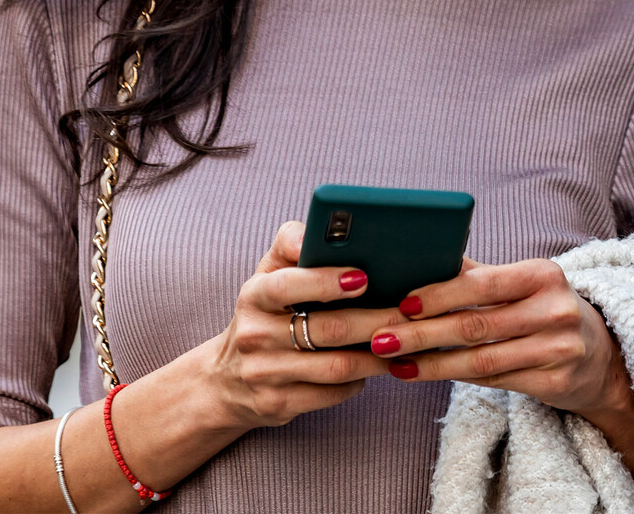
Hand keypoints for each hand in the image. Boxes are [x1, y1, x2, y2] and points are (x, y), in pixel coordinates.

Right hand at [206, 221, 404, 430]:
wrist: (227, 380)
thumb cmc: (263, 312)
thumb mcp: (268, 273)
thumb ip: (291, 243)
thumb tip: (318, 229)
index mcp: (254, 295)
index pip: (288, 285)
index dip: (326, 281)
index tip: (362, 277)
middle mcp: (255, 335)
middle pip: (327, 329)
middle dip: (374, 320)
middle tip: (406, 313)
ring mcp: (265, 374)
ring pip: (336, 366)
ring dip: (375, 355)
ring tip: (401, 340)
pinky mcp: (279, 404)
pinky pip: (331, 393)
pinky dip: (358, 380)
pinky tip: (373, 366)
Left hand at [366, 257, 633, 474]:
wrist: (601, 355)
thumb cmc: (546, 308)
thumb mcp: (524, 283)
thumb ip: (480, 274)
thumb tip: (425, 258)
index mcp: (543, 275)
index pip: (484, 284)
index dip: (441, 294)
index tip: (403, 302)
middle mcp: (555, 311)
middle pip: (476, 326)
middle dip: (423, 333)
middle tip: (383, 338)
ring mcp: (558, 351)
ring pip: (481, 361)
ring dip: (432, 364)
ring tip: (396, 363)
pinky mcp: (555, 384)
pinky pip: (495, 382)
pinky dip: (456, 379)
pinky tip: (427, 374)